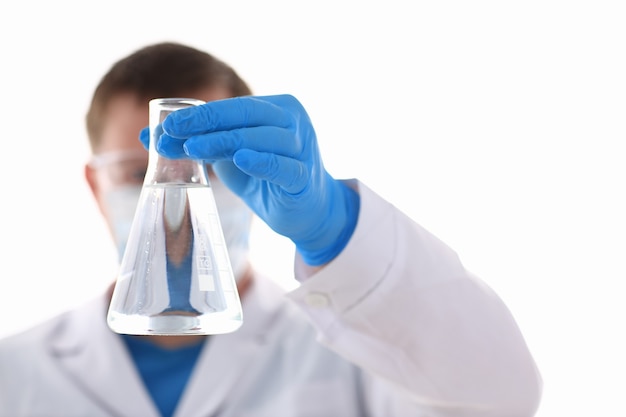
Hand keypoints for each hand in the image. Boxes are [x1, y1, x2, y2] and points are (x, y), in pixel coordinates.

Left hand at [140, 94, 359, 265]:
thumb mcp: (231, 157)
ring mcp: (303, 149)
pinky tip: (240, 160)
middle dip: (206, 123)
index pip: (235, 107)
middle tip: (172, 133)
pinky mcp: (305, 178)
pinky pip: (284, 167)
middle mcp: (294, 121)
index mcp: (278, 108)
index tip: (167, 125)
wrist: (306, 211)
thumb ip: (199, 142)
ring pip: (261, 139)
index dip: (200, 114)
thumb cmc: (268, 178)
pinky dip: (262, 162)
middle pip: (247, 115)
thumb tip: (148, 136)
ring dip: (224, 142)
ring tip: (193, 149)